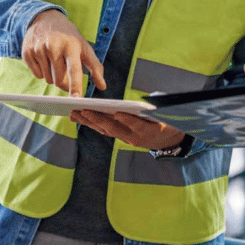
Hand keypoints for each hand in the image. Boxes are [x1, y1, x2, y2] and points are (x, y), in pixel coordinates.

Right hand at [22, 9, 105, 95]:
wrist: (45, 19)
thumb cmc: (69, 36)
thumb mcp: (84, 47)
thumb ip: (95, 67)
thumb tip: (103, 86)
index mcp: (70, 46)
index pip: (74, 70)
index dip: (75, 86)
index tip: (76, 99)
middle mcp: (53, 47)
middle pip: (59, 80)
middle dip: (64, 81)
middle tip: (65, 69)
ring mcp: (38, 49)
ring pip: (48, 79)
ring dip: (53, 76)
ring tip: (54, 60)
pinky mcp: (27, 52)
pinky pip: (37, 75)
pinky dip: (42, 72)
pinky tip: (44, 59)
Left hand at [70, 109, 185, 150]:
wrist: (167, 140)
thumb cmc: (168, 123)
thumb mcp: (170, 117)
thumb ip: (160, 112)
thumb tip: (148, 104)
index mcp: (149, 131)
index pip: (136, 125)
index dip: (127, 120)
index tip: (117, 113)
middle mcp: (135, 138)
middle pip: (114, 128)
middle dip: (98, 119)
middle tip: (84, 111)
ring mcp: (126, 139)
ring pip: (105, 130)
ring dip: (89, 122)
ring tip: (74, 113)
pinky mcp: (121, 137)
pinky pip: (104, 130)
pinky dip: (92, 124)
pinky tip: (80, 117)